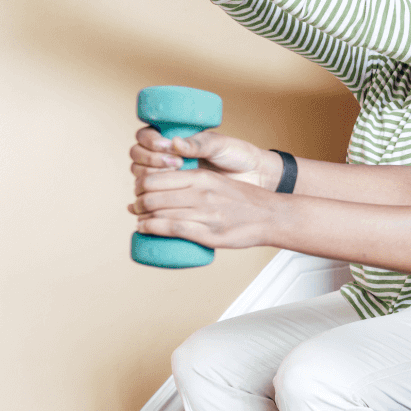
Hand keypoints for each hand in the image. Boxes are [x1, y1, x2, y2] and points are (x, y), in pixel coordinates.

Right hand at [131, 126, 278, 189]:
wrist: (253, 178)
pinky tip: (161, 198)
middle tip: (174, 163)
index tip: (167, 146)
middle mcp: (165, 156)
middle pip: (137, 155)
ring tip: (173, 177)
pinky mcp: (172, 196)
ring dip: (149, 176)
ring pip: (140, 175)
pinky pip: (151, 196)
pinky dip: (150, 197)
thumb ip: (199, 143)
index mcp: (173, 138)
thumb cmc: (236, 156)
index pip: (145, 136)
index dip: (149, 141)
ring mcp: (167, 177)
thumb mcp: (219, 145)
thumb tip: (175, 142)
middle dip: (149, 159)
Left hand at [131, 166, 281, 248]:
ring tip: (140, 220)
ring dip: (142, 218)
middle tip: (137, 209)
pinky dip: (151, 228)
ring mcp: (204, 214)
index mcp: (202, 177)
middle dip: (138, 203)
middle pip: (152, 196)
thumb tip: (166, 190)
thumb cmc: (246, 200)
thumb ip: (194, 183)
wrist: (273, 216)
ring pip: (158, 212)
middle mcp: (200, 193)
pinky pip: (171, 228)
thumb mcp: (218, 181)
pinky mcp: (208, 233)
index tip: (140, 192)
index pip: (156, 178)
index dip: (141, 186)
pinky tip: (143, 228)